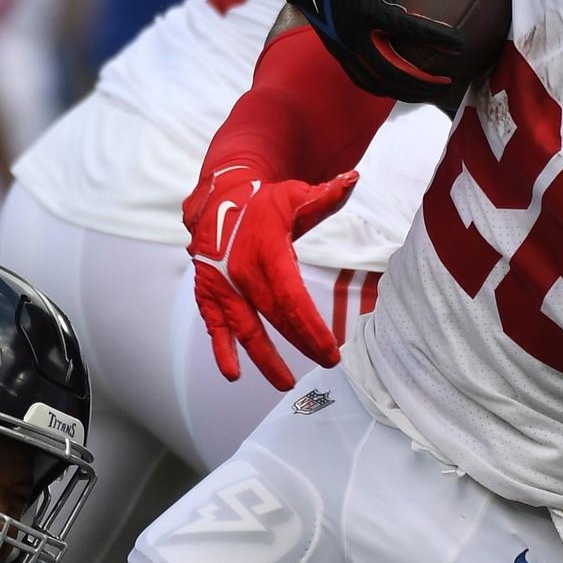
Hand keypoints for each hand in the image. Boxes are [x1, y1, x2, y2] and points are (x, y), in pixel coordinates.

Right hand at [185, 162, 356, 390]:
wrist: (218, 198)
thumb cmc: (263, 202)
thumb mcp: (294, 196)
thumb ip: (325, 196)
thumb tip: (353, 179)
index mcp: (266, 252)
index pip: (292, 299)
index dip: (311, 328)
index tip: (331, 350)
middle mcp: (242, 273)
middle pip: (275, 318)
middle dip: (301, 343)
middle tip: (326, 363)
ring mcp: (222, 286)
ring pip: (245, 330)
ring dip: (265, 359)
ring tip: (285, 383)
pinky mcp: (209, 293)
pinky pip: (215, 326)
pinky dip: (221, 350)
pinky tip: (232, 373)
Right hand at [272, 0, 464, 101]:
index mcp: (367, 5)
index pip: (410, 29)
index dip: (438, 38)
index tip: (462, 45)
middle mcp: (353, 31)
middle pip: (393, 71)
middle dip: (423, 83)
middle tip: (448, 83)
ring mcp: (342, 45)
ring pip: (376, 82)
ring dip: (404, 92)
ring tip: (429, 93)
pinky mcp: (336, 50)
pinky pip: (362, 78)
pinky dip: (384, 87)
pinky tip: (402, 88)